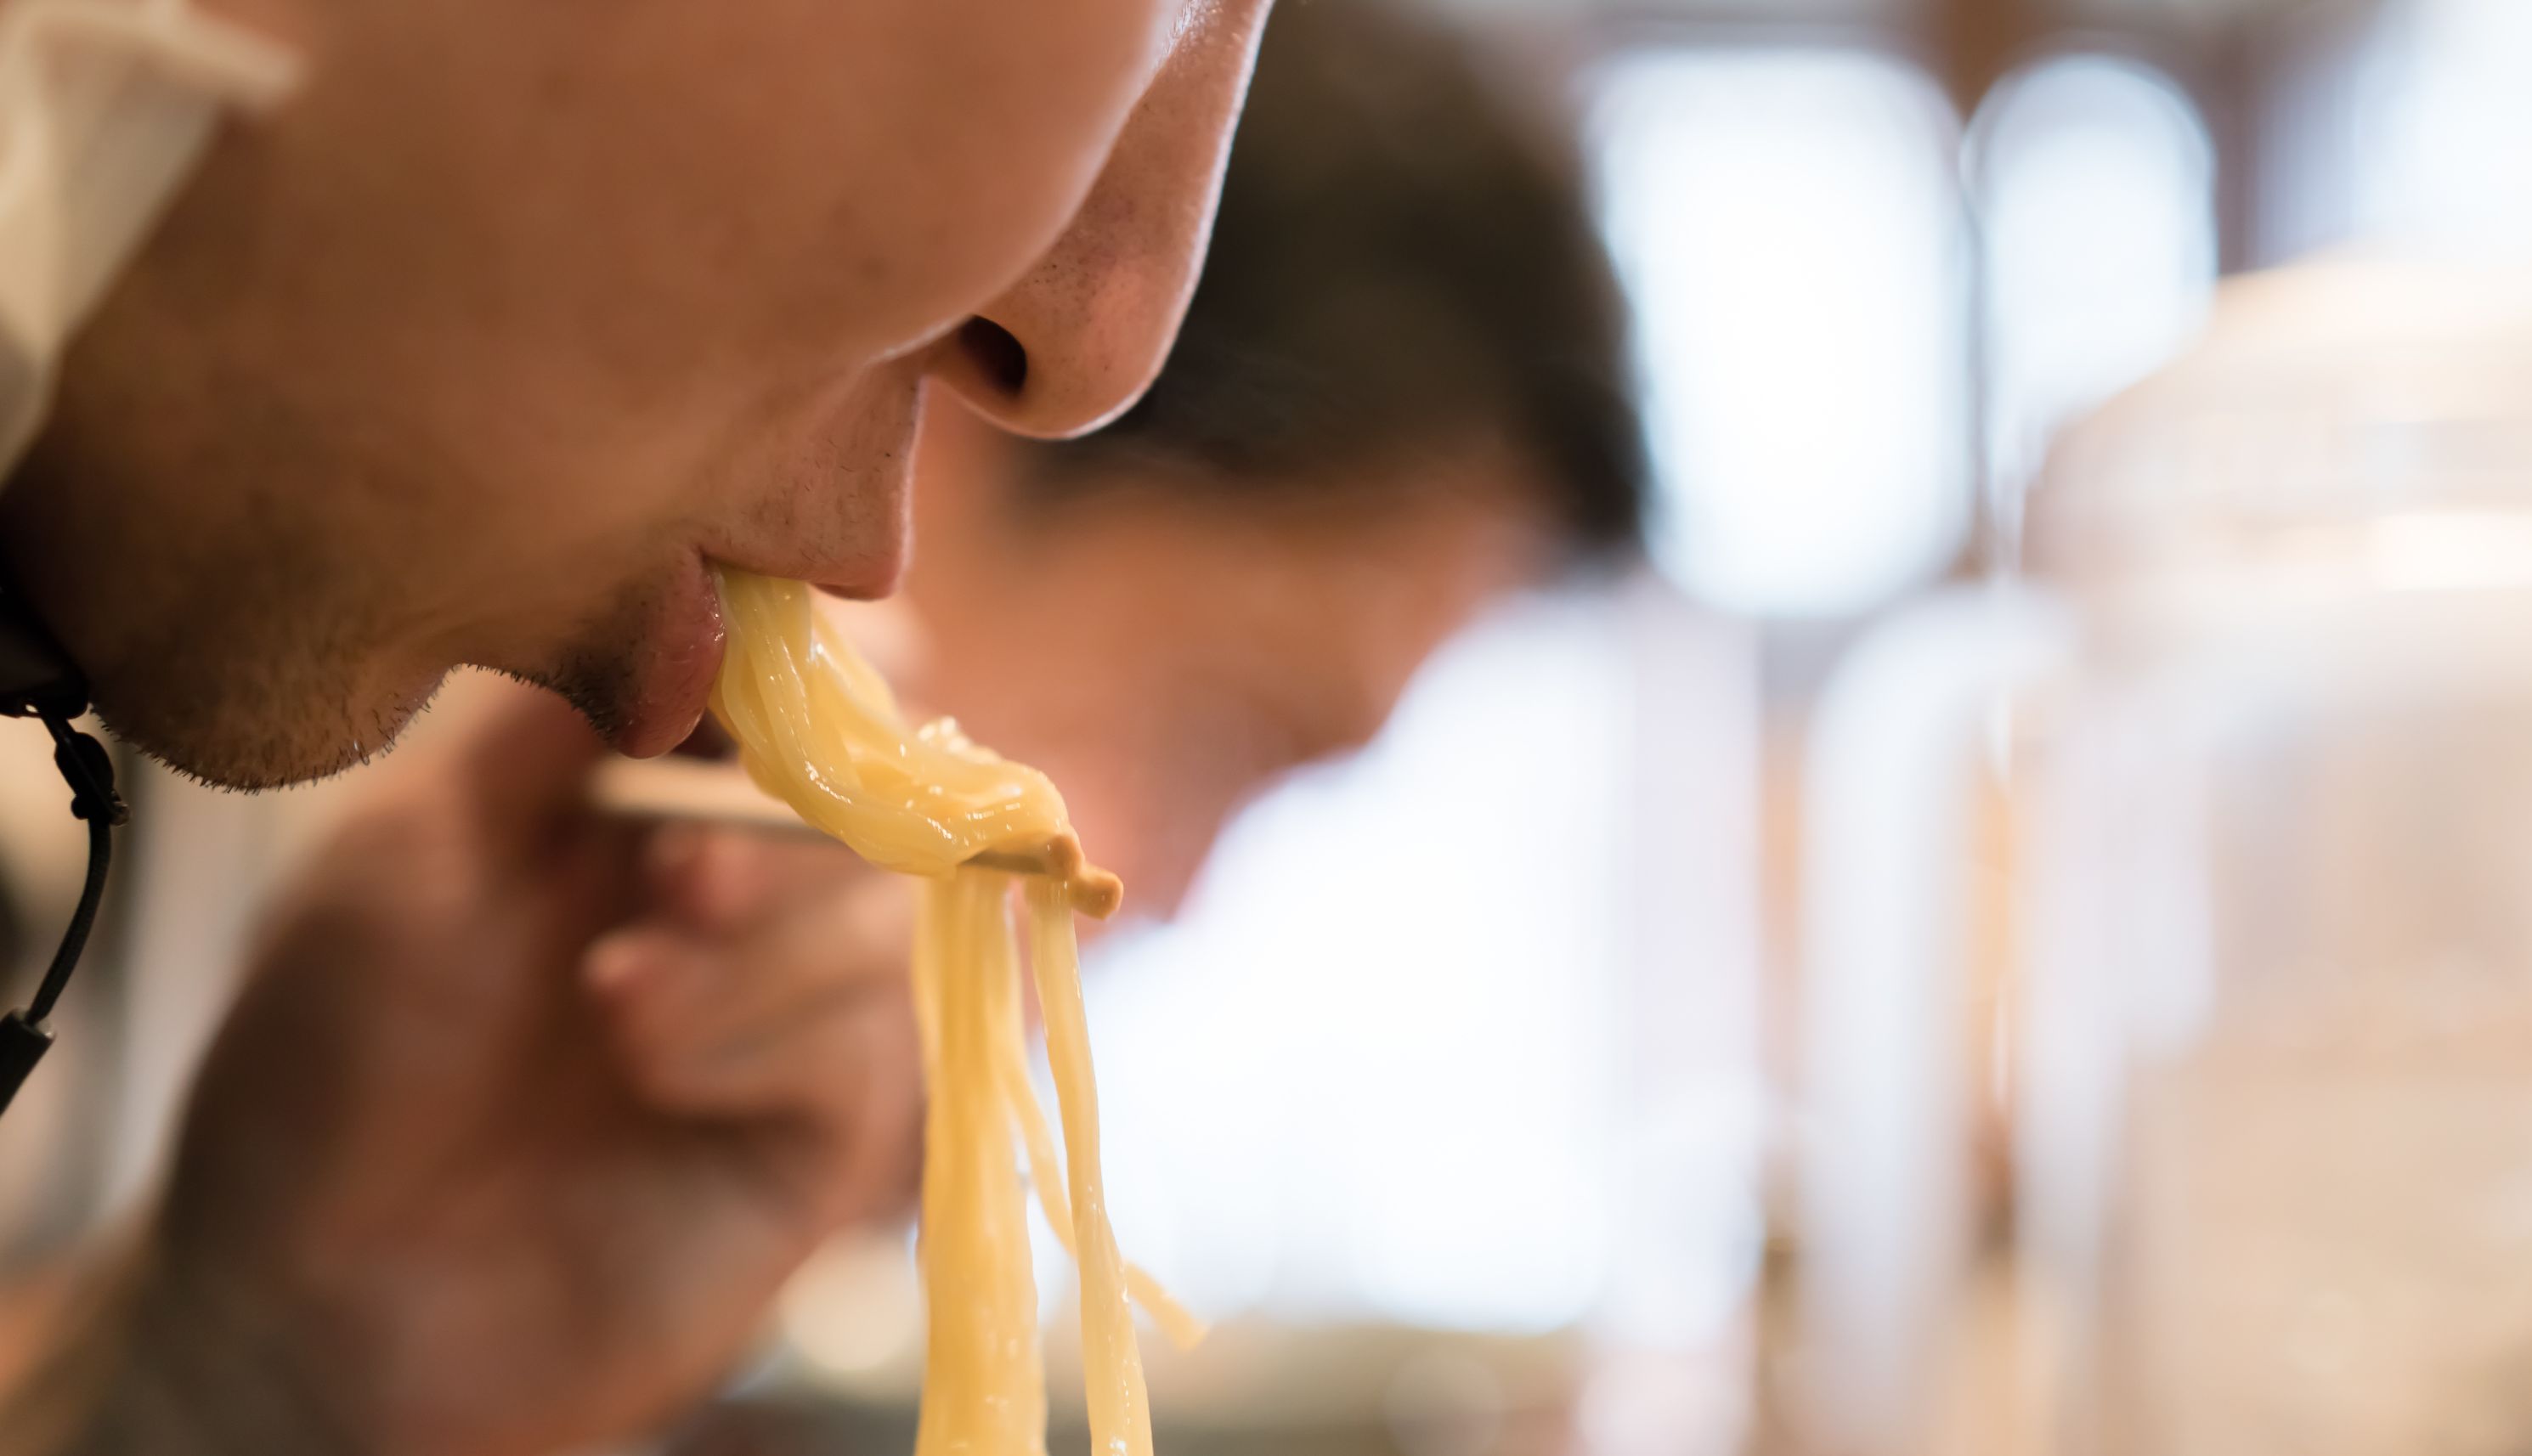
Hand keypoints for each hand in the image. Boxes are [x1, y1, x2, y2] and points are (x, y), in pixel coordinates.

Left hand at [82, 686, 924, 1455]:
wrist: (313, 1301)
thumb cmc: (330, 1066)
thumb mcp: (407, 845)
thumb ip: (547, 719)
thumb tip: (690, 604)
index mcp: (645, 795)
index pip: (800, 685)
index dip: (810, 667)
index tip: (755, 691)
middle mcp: (738, 889)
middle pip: (878, 788)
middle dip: (784, 819)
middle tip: (671, 871)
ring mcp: (789, 1011)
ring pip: (883, 915)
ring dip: (754, 948)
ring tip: (608, 1002)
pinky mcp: (819, 1135)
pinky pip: (868, 1047)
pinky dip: (761, 1041)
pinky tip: (646, 1072)